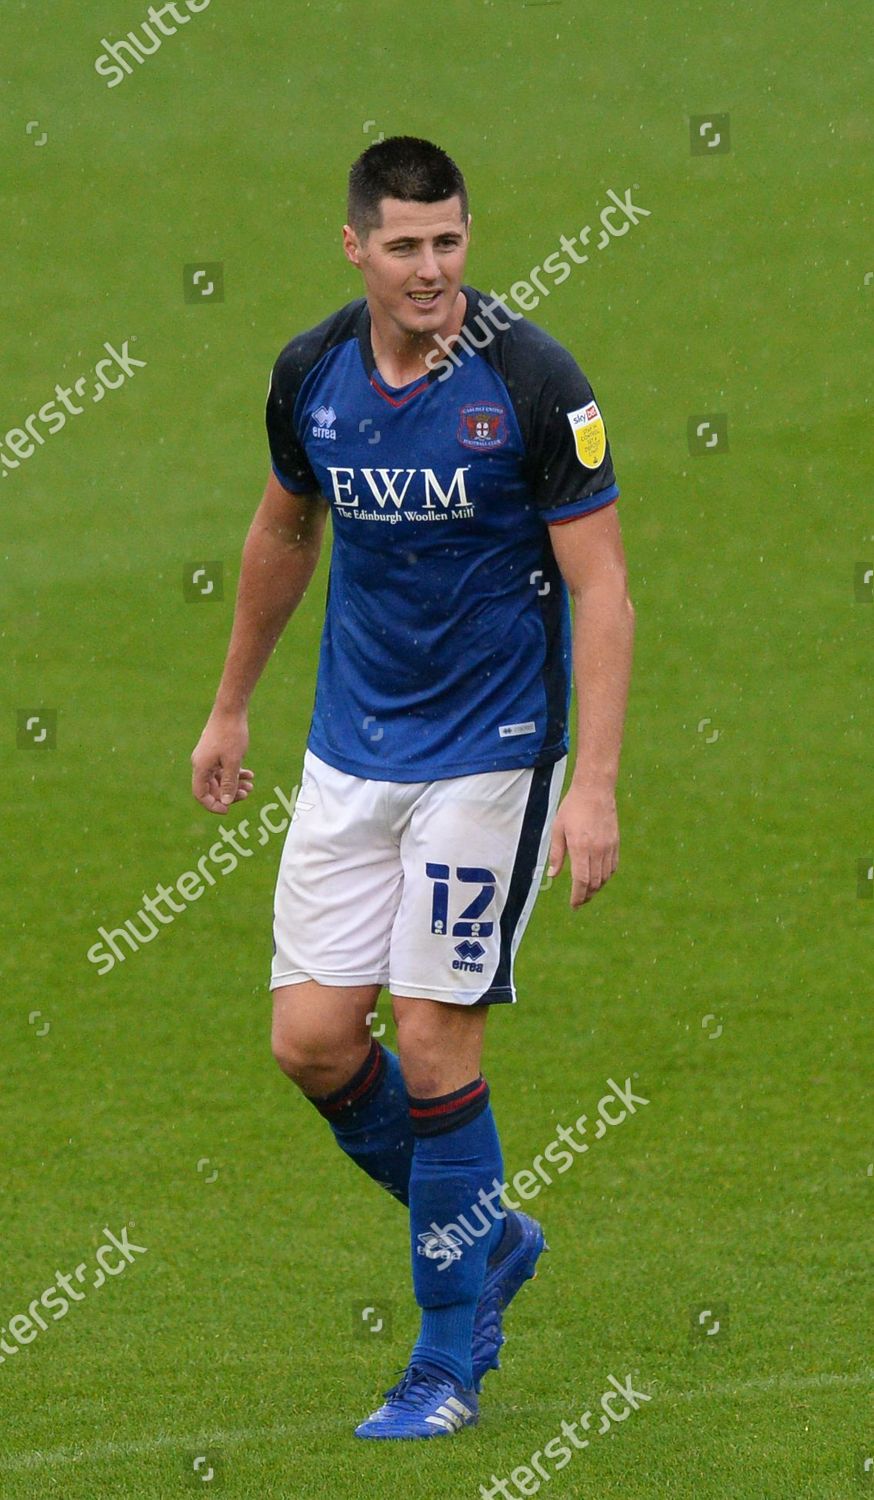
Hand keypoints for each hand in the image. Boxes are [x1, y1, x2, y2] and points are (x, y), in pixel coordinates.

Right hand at [191, 711, 253, 812]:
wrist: (230, 709)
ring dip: (234, 784)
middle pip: (211, 788)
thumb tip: (227, 802)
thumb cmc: (231, 734)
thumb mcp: (233, 761)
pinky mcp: (215, 751)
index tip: (228, 809)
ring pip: (219, 778)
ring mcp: (207, 757)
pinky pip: (222, 768)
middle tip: (246, 794)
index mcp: (201, 767)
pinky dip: (235, 773)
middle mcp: (201, 764)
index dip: (213, 805)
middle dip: (228, 794)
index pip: (200, 794)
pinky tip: (249, 774)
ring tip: (251, 786)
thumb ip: (229, 782)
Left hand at [547, 784, 618, 907]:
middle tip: (578, 902)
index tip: (574, 905)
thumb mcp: (558, 829)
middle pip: (594, 883)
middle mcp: (597, 850)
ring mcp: (608, 847)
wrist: (595, 791)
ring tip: (586, 892)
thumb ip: (556, 854)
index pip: (581, 880)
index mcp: (580, 847)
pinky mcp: (615, 843)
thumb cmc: (572, 808)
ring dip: (596, 888)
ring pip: (605, 877)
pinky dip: (605, 877)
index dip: (578, 896)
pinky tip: (598, 878)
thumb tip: (553, 875)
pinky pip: (612, 867)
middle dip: (586, 896)